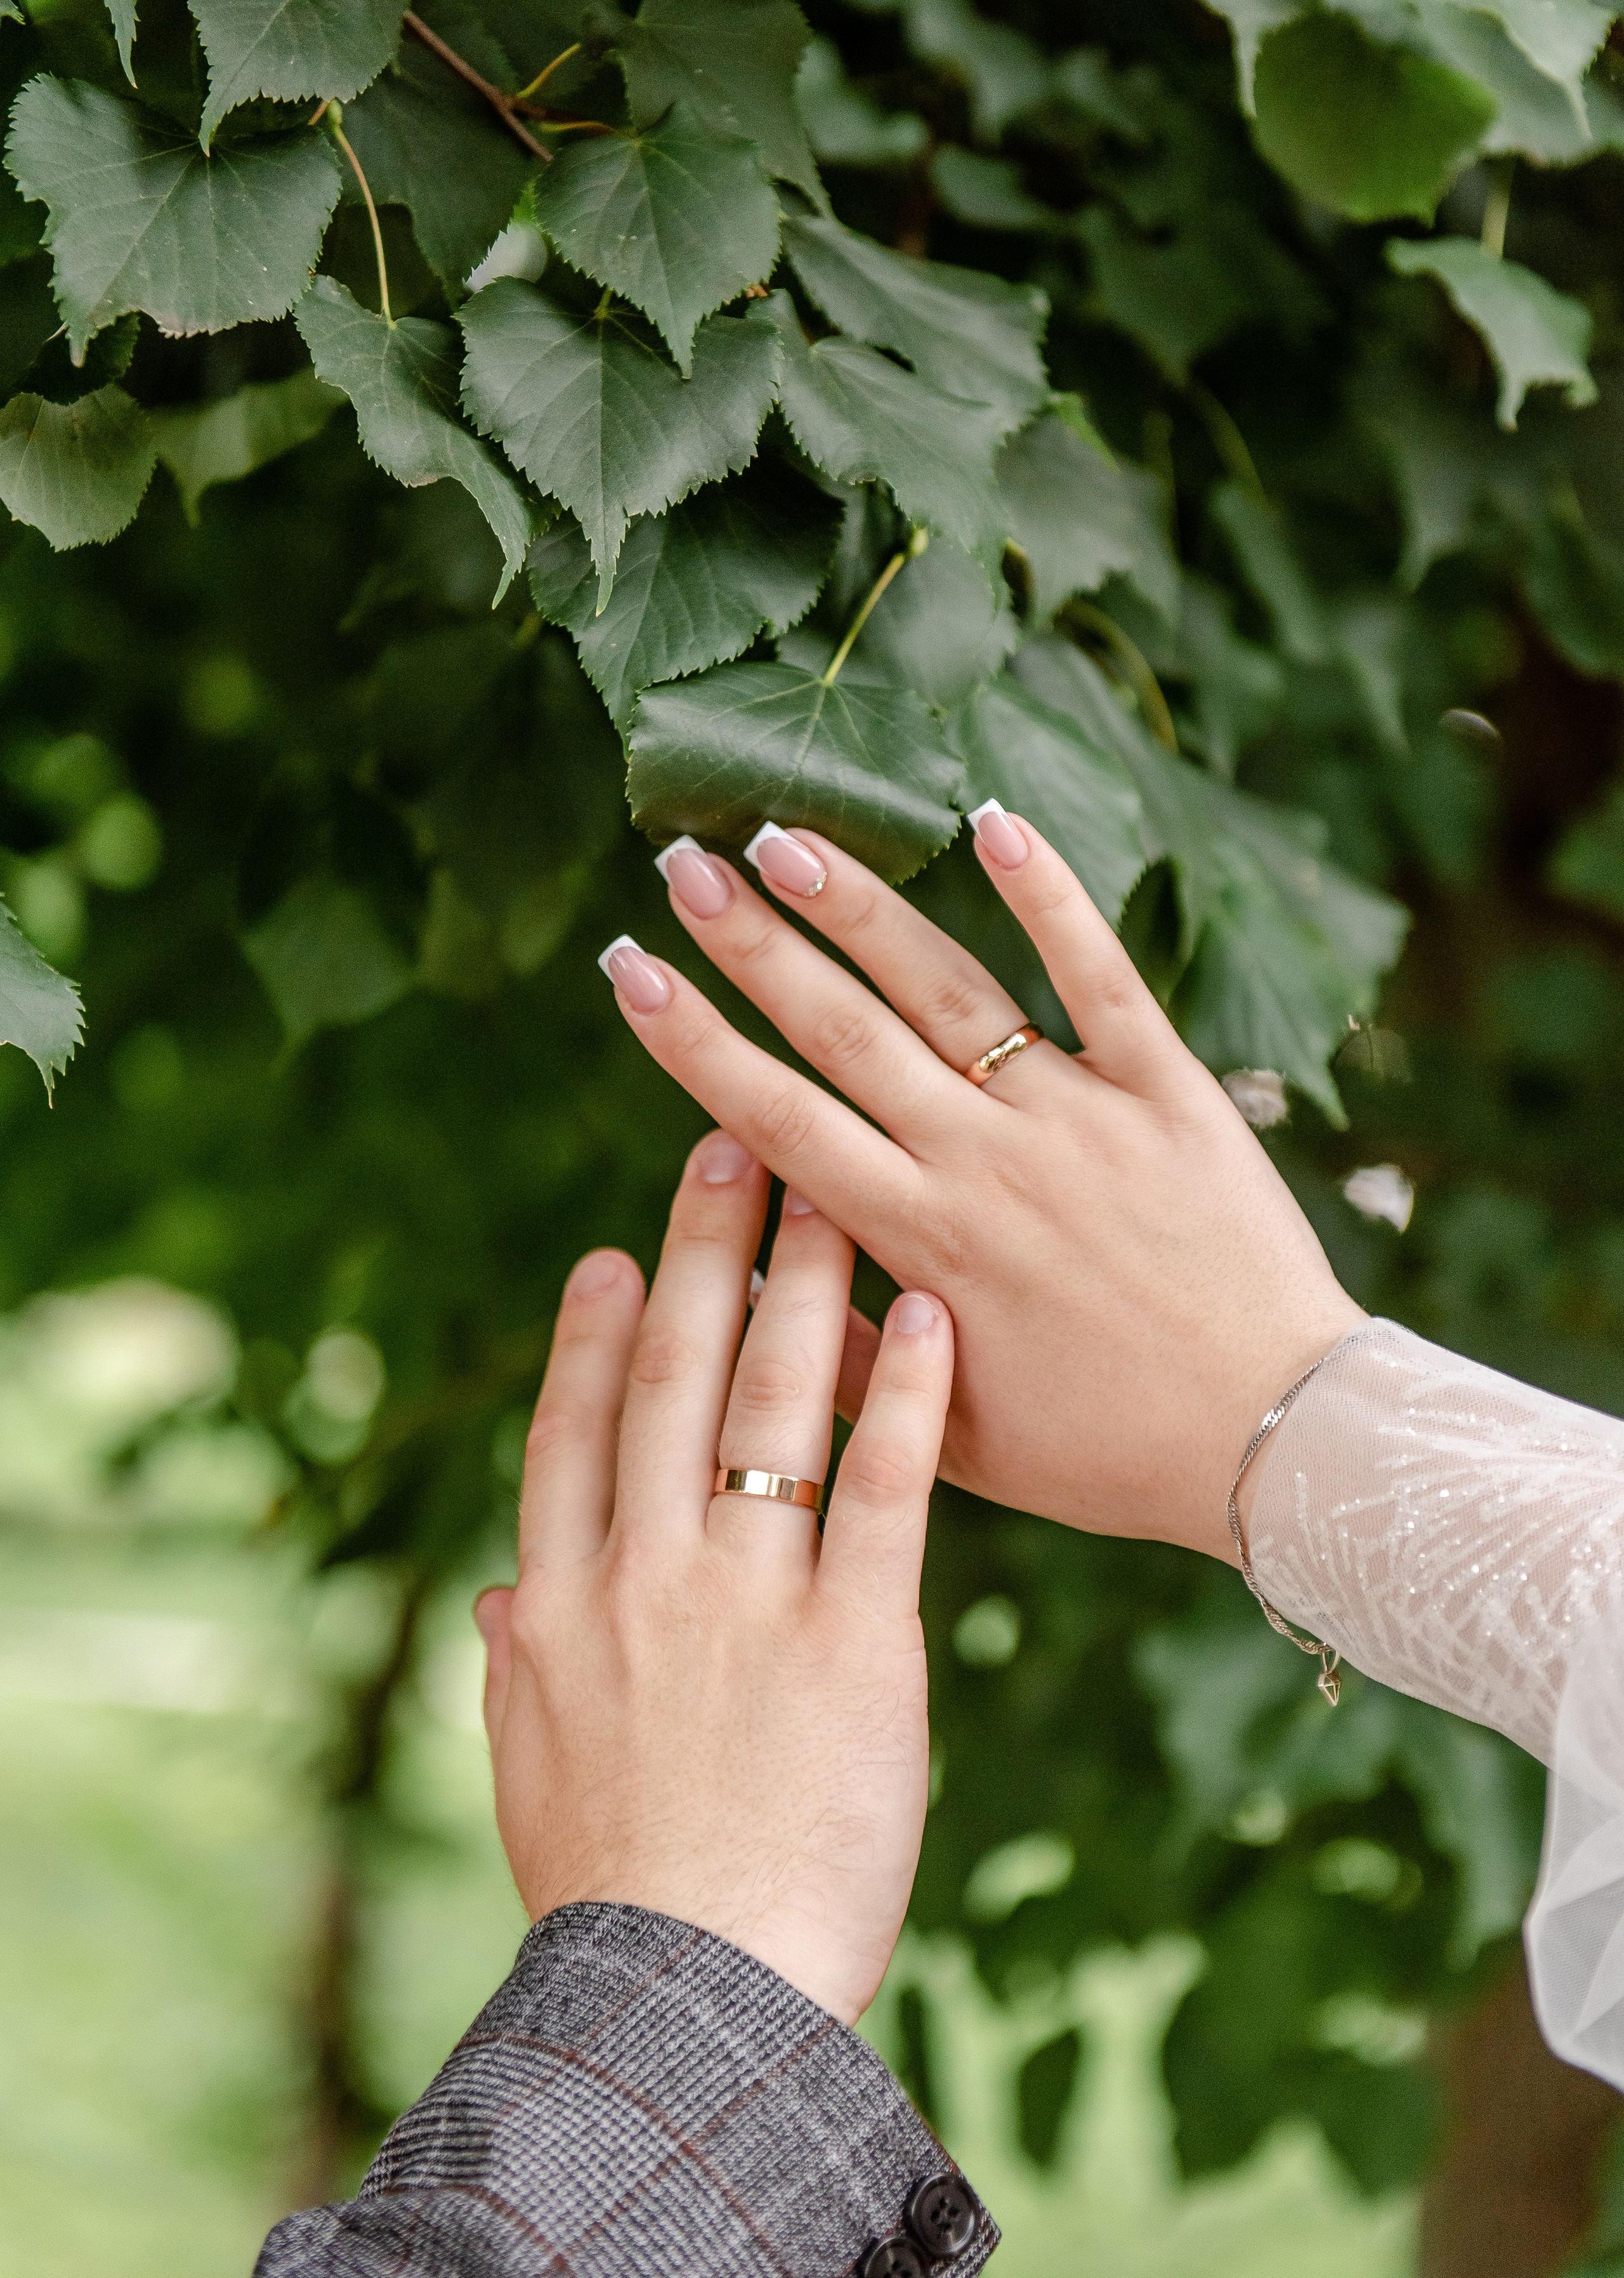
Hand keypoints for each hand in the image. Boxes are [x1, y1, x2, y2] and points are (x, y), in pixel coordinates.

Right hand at [472, 1131, 952, 2024]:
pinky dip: (906, 1399)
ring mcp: (750, 1598)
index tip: (612, 1256)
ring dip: (804, 1288)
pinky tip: (932, 1318)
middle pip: (674, 1383)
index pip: (578, 1436)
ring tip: (830, 1193)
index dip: (596, 1338)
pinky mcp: (857, 1640)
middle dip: (700, 1258)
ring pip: (774, 1407)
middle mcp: (649, 1575)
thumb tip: (496, 1596)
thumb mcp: (531, 1776)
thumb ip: (517, 1669)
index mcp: (568, 1607)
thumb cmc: (616, 1898)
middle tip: (728, 1152)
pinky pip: (885, 1492)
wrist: (689, 1998)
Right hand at [595, 815, 1362, 1561]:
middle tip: (682, 866)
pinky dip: (1051, 898)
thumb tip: (750, 1280)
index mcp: (922, 1244)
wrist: (1276, 1442)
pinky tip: (993, 823)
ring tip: (784, 836)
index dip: (691, 1038)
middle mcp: (985, 1165)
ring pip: (945, 989)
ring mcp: (1078, 1119)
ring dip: (859, 907)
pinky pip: (1101, 978)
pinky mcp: (1170, 1094)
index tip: (627, 969)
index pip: (776, 1119)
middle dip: (750, 943)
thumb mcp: (955, 1442)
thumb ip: (847, 1359)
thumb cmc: (1109, 1453)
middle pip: (841, 1031)